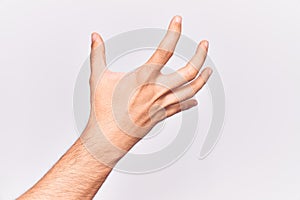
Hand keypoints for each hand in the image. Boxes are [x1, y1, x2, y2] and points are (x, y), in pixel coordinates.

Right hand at [81, 16, 211, 165]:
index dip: (174, 32)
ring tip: (209, 70)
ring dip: (203, 79)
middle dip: (201, 55)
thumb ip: (97, 54)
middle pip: (189, 71)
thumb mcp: (98, 78)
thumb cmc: (103, 111)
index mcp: (143, 78)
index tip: (178, 21)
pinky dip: (190, 101)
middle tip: (204, 44)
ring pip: (191, 90)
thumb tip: (95, 37)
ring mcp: (161, 104)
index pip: (164, 50)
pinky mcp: (161, 116)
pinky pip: (181, 107)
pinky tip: (194, 99)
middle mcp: (157, 90)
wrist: (107, 139)